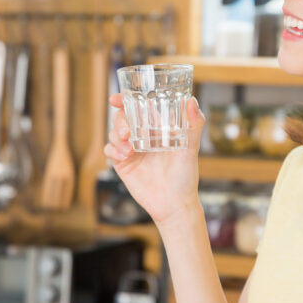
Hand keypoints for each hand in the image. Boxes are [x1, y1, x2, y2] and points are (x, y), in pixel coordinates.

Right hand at [104, 93, 204, 223]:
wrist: (174, 204)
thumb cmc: (185, 176)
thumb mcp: (191, 149)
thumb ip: (193, 125)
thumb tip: (192, 100)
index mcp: (157, 128)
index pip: (138, 107)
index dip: (125, 100)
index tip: (117, 98)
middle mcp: (143, 136)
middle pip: (122, 118)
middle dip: (120, 121)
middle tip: (127, 131)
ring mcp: (131, 150)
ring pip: (113, 133)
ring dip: (116, 136)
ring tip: (128, 148)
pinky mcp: (122, 164)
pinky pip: (109, 151)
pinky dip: (112, 150)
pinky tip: (123, 156)